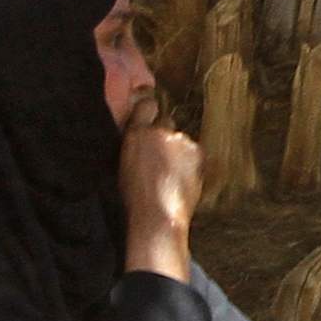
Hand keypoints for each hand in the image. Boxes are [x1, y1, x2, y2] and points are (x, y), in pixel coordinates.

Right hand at [120, 119, 203, 277]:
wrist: (158, 215)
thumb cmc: (137, 198)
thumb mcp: (124, 166)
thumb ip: (135, 145)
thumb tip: (143, 142)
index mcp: (135, 134)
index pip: (147, 106)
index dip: (151, 111)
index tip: (153, 117)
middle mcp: (158, 131)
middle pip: (167, 122)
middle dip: (166, 135)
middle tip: (163, 159)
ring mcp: (180, 140)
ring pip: (181, 140)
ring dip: (179, 151)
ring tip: (172, 176)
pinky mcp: (196, 151)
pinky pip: (194, 152)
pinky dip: (191, 162)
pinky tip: (182, 179)